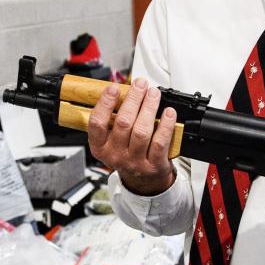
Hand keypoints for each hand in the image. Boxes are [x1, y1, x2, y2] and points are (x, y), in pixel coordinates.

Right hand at [87, 77, 178, 195]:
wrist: (143, 180)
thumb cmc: (127, 153)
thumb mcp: (111, 140)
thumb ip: (113, 119)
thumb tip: (124, 91)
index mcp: (100, 147)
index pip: (97, 124)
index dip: (105, 104)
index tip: (113, 88)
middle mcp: (115, 155)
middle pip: (123, 123)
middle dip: (133, 99)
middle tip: (140, 85)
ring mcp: (135, 161)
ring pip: (142, 131)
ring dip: (149, 108)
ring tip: (153, 94)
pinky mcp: (153, 165)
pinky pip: (160, 142)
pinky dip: (165, 125)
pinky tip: (168, 112)